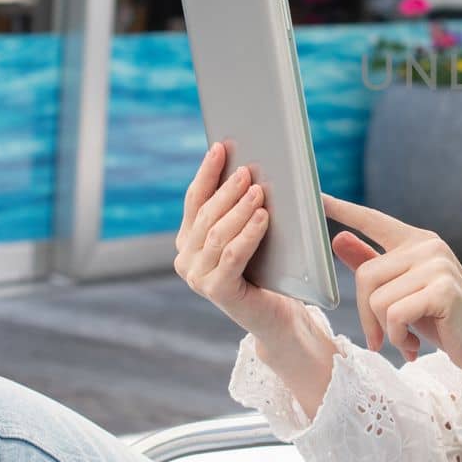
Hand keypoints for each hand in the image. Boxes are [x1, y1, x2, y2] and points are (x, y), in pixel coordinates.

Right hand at [175, 143, 300, 340]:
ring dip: (239, 209)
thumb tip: (247, 169)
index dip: (207, 172)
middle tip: (247, 171)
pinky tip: (262, 217)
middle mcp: (185, 258)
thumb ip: (240, 209)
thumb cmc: (266, 269)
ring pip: (218, 233)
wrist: (276, 314)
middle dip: (227, 190)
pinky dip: (248, 234)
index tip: (220, 147)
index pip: (195, 199)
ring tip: (259, 191)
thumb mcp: (249, 234)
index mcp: (188, 240)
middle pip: (206, 215)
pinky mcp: (215, 291)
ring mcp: (196, 277)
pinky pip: (232, 255)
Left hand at [323, 194, 461, 387]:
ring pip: (378, 299)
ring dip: (386, 331)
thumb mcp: (404, 293)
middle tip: (382, 338)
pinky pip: (394, 315)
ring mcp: (437, 265)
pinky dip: (398, 337)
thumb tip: (338, 239)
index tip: (316, 196)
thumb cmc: (446, 321)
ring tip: (408, 339)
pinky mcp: (442, 289)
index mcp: (418, 242)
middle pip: (365, 275)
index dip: (343, 209)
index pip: (373, 219)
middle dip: (367, 316)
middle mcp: (428, 246)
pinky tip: (415, 346)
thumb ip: (374, 265)